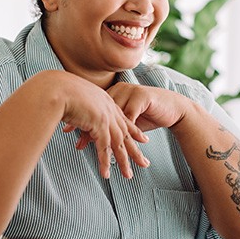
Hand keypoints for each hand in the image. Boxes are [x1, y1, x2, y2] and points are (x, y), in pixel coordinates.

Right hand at [54, 73, 149, 178]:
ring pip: (118, 143)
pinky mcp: (98, 125)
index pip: (123, 119)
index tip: (143, 139)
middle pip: (126, 133)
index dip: (134, 130)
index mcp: (105, 101)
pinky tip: (106, 174)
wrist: (56, 88)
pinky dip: (105, 162)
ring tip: (128, 176)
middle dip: (135, 150)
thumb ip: (80, 106)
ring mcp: (105, 118)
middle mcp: (109, 109)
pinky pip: (104, 147)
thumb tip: (75, 112)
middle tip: (144, 163)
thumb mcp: (75, 97)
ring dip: (123, 161)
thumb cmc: (59, 90)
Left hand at [73, 82, 191, 150]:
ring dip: (105, 133)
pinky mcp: (142, 97)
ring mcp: (130, 92)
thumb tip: (86, 137)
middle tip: (77, 143)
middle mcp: (119, 90)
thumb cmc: (147, 114)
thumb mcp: (125, 120)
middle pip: (100, 111)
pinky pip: (130, 116)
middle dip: (89, 129)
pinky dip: (123, 131)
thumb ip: (108, 125)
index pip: (92, 107)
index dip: (81, 120)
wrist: (172, 107)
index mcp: (112, 93)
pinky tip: (118, 141)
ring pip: (113, 115)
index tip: (67, 131)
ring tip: (96, 147)